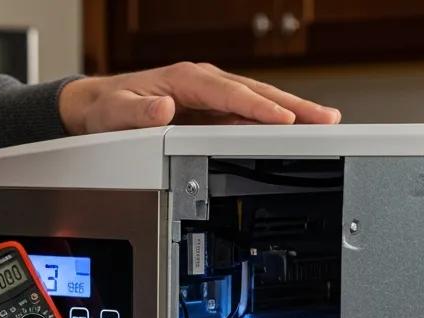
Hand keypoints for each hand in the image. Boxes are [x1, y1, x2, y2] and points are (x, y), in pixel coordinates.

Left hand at [59, 62, 340, 134]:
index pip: (230, 93)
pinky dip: (271, 121)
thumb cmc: (106, 109)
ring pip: (257, 101)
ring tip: (324, 123)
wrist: (97, 105)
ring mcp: (209, 94)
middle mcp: (202, 82)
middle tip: (326, 118)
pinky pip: (247, 113)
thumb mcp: (115, 114)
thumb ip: (138, 115)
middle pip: (256, 93)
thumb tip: (165, 108)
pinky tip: (293, 131)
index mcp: (185, 80)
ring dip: (291, 111)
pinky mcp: (210, 108)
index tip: (284, 119)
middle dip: (293, 105)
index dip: (258, 108)